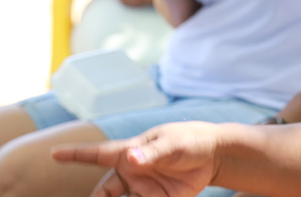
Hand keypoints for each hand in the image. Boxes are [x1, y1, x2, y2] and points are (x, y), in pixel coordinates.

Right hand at [52, 122, 220, 196]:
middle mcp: (131, 172)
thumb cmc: (190, 140)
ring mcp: (142, 189)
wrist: (214, 156)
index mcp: (131, 151)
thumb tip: (132, 159)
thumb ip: (152, 153)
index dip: (75, 154)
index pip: (99, 153)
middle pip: (103, 191)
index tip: (54, 154)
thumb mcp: (172, 144)